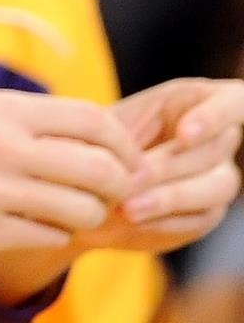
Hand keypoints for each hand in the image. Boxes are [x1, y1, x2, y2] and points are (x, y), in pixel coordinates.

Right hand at [0, 90, 147, 261]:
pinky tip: (27, 229)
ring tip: (63, 214)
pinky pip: (46, 238)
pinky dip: (48, 236)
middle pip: (101, 169)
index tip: (123, 161)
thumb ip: (6, 120)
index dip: (123, 144)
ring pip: (81, 210)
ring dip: (83, 216)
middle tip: (106, 196)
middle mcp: (0, 146)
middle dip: (116, 187)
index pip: (94, 119)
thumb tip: (65, 131)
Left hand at [86, 78, 243, 254]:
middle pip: (213, 152)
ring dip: (169, 199)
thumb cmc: (102, 136)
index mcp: (197, 101)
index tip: (184, 135)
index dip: (213, 118)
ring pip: (214, 188)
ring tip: (127, 208)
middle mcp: (219, 138)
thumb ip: (122, 132)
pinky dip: (165, 221)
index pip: (232, 102)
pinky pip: (199, 219)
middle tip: (128, 181)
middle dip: (168, 168)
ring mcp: (219, 176)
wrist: (92, 175)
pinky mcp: (208, 211)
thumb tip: (127, 163)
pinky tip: (135, 222)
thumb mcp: (106, 123)